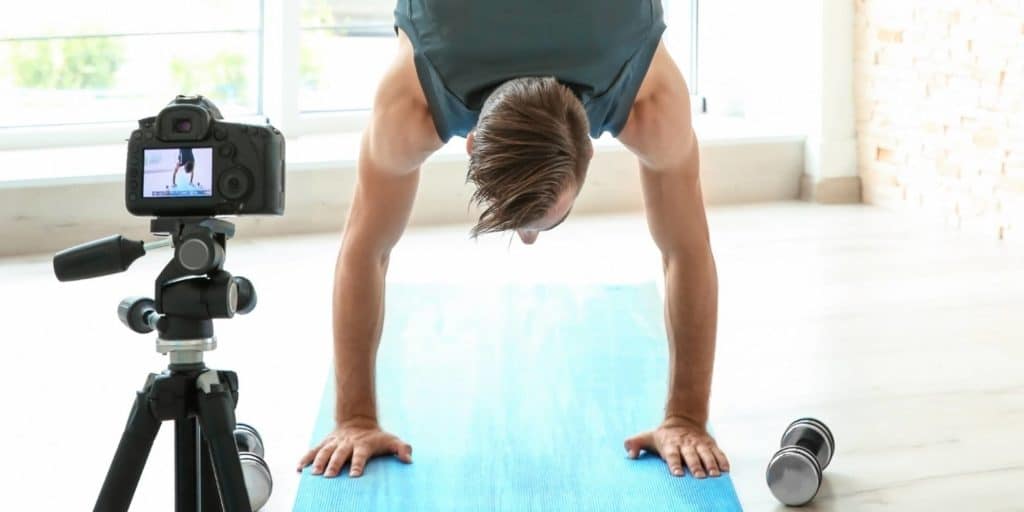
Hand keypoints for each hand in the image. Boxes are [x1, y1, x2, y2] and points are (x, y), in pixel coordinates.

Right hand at [297, 418, 412, 477]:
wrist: (358, 421)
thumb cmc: (376, 437)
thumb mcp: (391, 440)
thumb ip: (402, 448)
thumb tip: (409, 459)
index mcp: (362, 445)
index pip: (360, 455)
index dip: (357, 464)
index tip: (354, 475)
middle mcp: (347, 443)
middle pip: (339, 454)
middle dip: (334, 464)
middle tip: (328, 476)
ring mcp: (334, 443)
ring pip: (325, 451)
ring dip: (318, 462)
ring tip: (314, 474)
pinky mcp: (325, 443)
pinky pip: (313, 451)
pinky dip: (305, 458)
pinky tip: (299, 468)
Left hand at [624, 417, 729, 477]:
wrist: (683, 420)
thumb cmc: (663, 436)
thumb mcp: (647, 437)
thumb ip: (635, 444)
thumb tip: (629, 454)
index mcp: (670, 444)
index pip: (672, 454)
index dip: (674, 464)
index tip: (678, 474)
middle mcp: (686, 444)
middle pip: (691, 455)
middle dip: (696, 465)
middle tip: (699, 476)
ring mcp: (699, 444)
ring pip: (706, 454)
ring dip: (711, 464)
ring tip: (715, 475)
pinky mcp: (710, 444)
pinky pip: (718, 452)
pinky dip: (722, 460)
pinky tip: (726, 469)